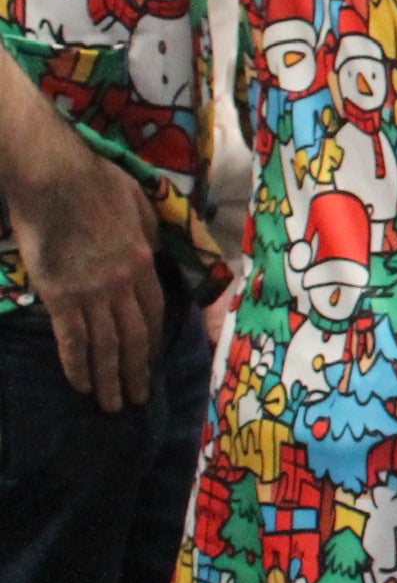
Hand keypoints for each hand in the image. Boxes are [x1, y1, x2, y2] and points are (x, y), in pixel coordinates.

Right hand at [6, 126, 162, 412]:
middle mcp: (122, 284)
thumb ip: (148, 233)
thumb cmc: (97, 181)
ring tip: (113, 406)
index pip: (155, 313)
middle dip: (137, 372)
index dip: (154, 342)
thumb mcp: (140, 205)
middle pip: (135, 337)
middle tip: (137, 400)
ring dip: (110, 379)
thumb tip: (153, 252)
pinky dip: (77, 365)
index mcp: (144, 262)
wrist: (55, 176)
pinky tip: (81, 386)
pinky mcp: (59, 295)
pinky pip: (71, 338)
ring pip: (105, 345)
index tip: (153, 363)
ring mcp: (91, 292)